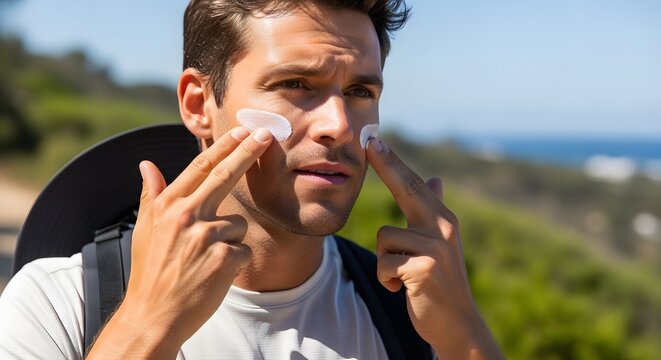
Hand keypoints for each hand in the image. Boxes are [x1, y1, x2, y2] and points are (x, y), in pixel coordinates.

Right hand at [87, 127, 271, 358]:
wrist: (153, 316)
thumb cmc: (150, 272)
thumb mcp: (145, 230)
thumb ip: (151, 195)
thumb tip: (146, 164)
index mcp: (168, 206)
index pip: (201, 166)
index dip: (224, 146)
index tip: (242, 130)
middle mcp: (187, 215)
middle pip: (225, 175)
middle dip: (248, 151)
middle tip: (267, 133)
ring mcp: (206, 236)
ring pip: (238, 223)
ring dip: (230, 240)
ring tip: (205, 260)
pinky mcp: (223, 258)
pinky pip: (243, 249)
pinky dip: (234, 261)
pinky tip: (213, 274)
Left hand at [366, 137, 502, 359]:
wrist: (457, 323)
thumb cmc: (440, 280)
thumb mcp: (438, 243)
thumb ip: (433, 210)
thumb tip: (436, 178)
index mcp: (442, 219)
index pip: (413, 184)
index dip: (392, 161)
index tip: (373, 140)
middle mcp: (443, 226)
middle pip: (406, 188)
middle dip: (386, 165)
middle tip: (367, 141)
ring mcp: (435, 247)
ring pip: (383, 238)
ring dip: (384, 261)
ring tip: (402, 276)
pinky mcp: (423, 268)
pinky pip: (384, 263)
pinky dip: (386, 279)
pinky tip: (402, 288)